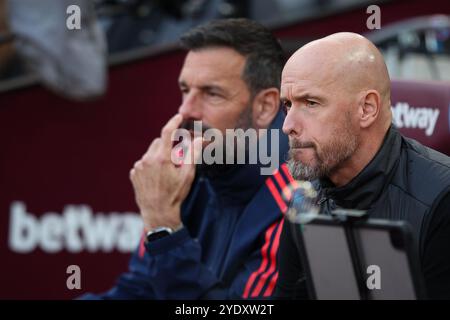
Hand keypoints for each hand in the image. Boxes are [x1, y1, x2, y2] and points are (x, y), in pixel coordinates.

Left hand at [129, 114, 201, 230]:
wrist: (159, 214)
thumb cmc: (175, 195)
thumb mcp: (187, 174)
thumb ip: (193, 153)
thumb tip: (201, 138)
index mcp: (161, 159)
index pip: (167, 133)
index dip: (173, 122)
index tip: (178, 117)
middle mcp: (147, 160)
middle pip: (159, 142)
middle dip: (168, 146)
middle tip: (176, 160)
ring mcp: (138, 167)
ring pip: (151, 152)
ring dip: (159, 157)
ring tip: (165, 173)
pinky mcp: (133, 174)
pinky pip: (143, 163)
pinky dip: (150, 165)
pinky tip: (156, 178)